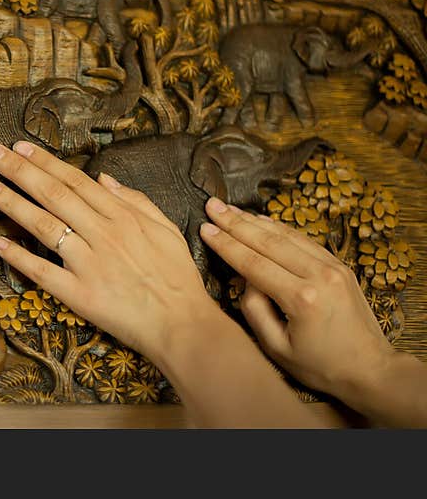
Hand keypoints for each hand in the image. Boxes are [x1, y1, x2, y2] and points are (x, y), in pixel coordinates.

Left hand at [0, 140, 223, 359]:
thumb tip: (103, 177)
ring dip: (11, 204)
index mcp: (122, 216)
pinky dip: (19, 257)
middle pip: (54, 195)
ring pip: (44, 226)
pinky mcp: (80, 294)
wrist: (183, 324)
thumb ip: (135, 200)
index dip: (45, 162)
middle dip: (19, 171)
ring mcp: (89, 264)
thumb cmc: (176, 277)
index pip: (75, 181)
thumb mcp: (165, 228)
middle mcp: (103, 234)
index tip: (20, 147)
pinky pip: (43, 272)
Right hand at [199, 199, 395, 401]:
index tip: (205, 228)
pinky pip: (304, 240)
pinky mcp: (340, 266)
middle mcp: (319, 276)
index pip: (252, 263)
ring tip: (230, 208)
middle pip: (268, 241)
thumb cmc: (320, 365)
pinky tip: (262, 220)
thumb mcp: (276, 346)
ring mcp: (333, 267)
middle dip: (235, 222)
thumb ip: (253, 309)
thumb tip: (245, 278)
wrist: (370, 369)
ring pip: (286, 235)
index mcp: (300, 298)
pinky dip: (280, 228)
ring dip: (255, 220)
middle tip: (213, 205)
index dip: (226, 244)